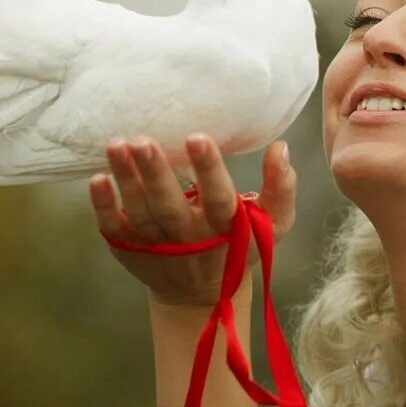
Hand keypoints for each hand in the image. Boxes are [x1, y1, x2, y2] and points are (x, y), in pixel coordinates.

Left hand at [89, 133, 296, 306]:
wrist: (201, 294)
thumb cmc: (239, 244)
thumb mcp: (275, 223)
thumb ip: (282, 187)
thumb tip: (280, 147)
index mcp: (225, 227)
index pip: (218, 196)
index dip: (209, 169)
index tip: (197, 137)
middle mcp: (188, 237)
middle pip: (169, 205)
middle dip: (155, 172)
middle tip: (143, 140)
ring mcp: (156, 244)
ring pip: (138, 210)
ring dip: (125, 178)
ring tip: (116, 145)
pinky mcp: (129, 248)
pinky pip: (114, 227)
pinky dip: (103, 205)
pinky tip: (97, 179)